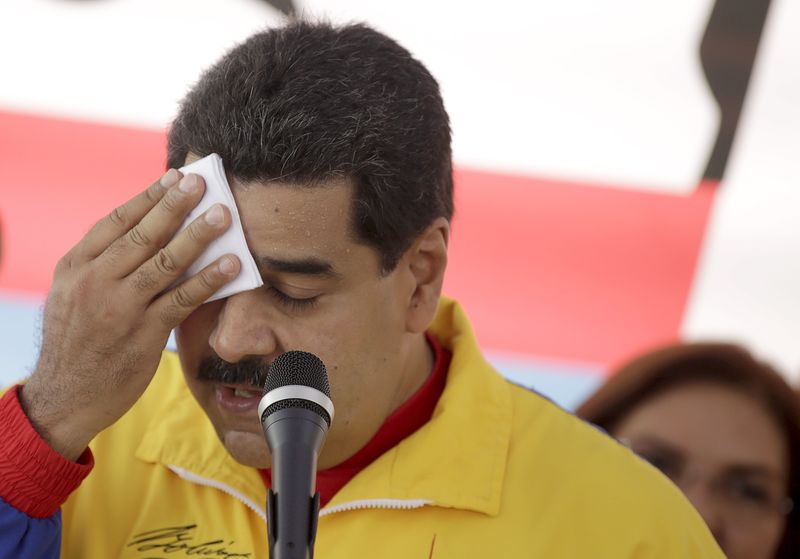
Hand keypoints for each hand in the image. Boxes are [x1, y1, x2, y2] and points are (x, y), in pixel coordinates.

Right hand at [19, 170, 240, 459]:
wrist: (65, 397)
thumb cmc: (76, 340)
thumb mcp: (70, 294)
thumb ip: (101, 264)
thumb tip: (147, 231)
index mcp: (76, 266)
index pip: (116, 221)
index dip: (150, 197)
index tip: (175, 178)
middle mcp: (95, 281)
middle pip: (143, 234)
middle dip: (176, 205)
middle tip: (203, 183)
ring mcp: (120, 307)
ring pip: (165, 262)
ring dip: (198, 235)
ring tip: (224, 215)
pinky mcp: (143, 333)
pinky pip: (182, 299)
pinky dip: (209, 279)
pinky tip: (231, 264)